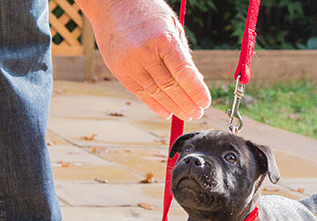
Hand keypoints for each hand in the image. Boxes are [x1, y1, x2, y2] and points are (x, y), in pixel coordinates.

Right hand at [77, 0, 211, 119]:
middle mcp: (145, 53)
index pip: (183, 72)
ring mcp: (130, 63)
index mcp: (162, 39)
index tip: (205, 102)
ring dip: (173, 106)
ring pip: (155, 92)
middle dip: (187, 102)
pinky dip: (154, 104)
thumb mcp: (171, 25)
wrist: (110, 3)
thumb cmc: (145, 10)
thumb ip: (182, 52)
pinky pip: (140, 92)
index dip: (196, 90)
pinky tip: (166, 111)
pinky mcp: (119, 70)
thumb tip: (195, 80)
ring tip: (186, 114)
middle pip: (170, 86)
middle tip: (198, 112)